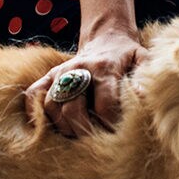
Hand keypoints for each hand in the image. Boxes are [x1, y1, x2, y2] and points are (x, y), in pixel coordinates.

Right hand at [25, 28, 144, 138]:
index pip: (104, 105)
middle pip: (73, 108)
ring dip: (63, 125)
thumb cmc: (127, 55)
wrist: (107, 37)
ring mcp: (60, 72)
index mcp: (104, 68)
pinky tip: (53, 124)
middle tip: (95, 140)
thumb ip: (144, 79)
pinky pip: (33, 94)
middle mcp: (78, 69)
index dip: (110, 125)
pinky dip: (37, 112)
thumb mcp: (142, 60)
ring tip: (77, 133)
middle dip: (84, 129)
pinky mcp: (48, 75)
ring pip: (52, 105)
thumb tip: (142, 100)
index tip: (117, 135)